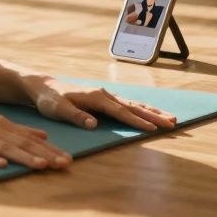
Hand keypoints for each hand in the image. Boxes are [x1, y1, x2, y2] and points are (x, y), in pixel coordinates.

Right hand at [0, 103, 71, 168]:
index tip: (68, 159)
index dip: (50, 148)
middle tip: (64, 164)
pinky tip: (2, 166)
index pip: (29, 137)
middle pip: (21, 142)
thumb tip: (44, 135)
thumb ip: (16, 129)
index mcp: (0, 122)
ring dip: (24, 157)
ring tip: (41, 166)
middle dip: (44, 154)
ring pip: (4, 147)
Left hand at [26, 77, 176, 131]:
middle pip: (133, 106)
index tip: (153, 129)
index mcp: (95, 97)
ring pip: (133, 104)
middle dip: (154, 115)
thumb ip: (75, 116)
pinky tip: (151, 113)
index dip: (137, 121)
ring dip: (152, 111)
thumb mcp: (58, 109)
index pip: (120, 112)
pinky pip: (127, 104)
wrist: (43, 87)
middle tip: (173, 123)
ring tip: (171, 118)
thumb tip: (94, 124)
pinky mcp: (104, 98)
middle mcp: (103, 94)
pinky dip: (142, 109)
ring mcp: (105, 95)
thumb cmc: (49, 100)